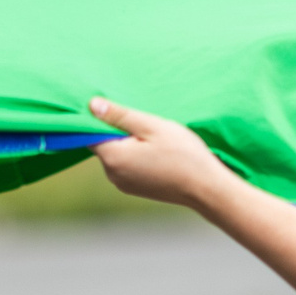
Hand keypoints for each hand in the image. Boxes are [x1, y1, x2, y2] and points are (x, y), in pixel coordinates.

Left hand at [89, 97, 235, 208]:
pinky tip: (158, 152)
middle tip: (146, 124)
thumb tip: (91, 105)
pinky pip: (127, 166)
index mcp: (112, 157)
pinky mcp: (134, 189)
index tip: (121, 111)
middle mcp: (111, 174)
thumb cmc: (182, 154)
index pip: (89, 133)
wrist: (206, 188)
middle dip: (119, 131)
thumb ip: (119, 116)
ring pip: (117, 154)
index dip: (101, 119)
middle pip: (104, 144)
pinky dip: (136, 156)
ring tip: (156, 139)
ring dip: (130, 143)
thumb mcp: (152, 126)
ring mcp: (122, 184)